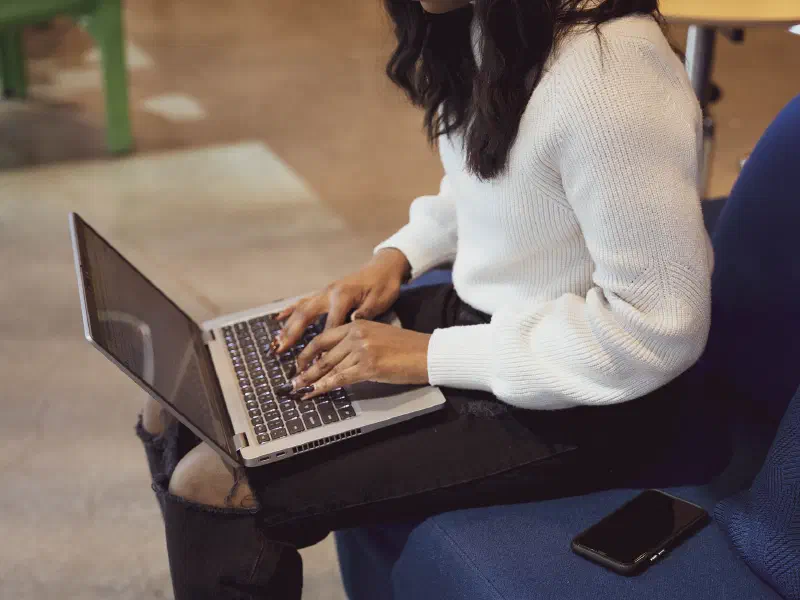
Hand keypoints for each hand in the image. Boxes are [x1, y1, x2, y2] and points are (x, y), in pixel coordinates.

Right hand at [272, 249, 410, 353]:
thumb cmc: (384, 286)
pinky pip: (303, 301)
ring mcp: (324, 292)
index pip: (330, 325)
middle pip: (306, 315)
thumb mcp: (380, 300)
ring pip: (301, 309)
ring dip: (288, 326)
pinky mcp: (324, 292)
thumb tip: (351, 323)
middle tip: (280, 350)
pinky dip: (290, 310)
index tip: (316, 362)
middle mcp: (329, 293)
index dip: (323, 345)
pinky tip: (278, 318)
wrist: (384, 268)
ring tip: (277, 342)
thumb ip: (365, 312)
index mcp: (343, 297)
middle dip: (292, 334)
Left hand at [290, 320, 430, 398]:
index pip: (324, 338)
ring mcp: (361, 349)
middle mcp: (356, 334)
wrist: (427, 353)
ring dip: (311, 381)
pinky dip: (323, 387)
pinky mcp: (368, 366)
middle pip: (322, 353)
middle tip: (293, 380)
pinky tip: (314, 393)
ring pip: (328, 367)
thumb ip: (356, 343)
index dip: (308, 352)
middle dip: (305, 369)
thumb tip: (336, 361)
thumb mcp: (377, 337)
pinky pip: (340, 378)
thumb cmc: (406, 348)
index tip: (299, 363)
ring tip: (299, 389)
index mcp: (357, 324)